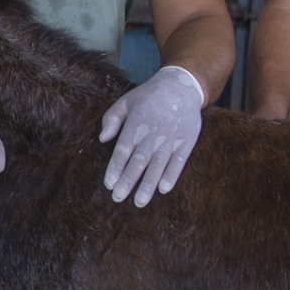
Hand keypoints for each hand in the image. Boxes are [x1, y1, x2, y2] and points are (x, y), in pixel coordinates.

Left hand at [99, 66, 204, 206]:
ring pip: (158, 166)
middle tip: (119, 198)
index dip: (115, 169)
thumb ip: (111, 119)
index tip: (109, 185)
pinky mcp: (186, 141)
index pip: (123, 151)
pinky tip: (163, 189)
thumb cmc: (148, 97)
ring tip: (139, 202)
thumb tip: (102, 139)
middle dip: (128, 182)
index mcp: (136, 125)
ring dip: (148, 185)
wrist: (181, 87)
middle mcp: (153, 134)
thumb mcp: (125, 101)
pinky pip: (179, 161)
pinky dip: (171, 175)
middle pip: (138, 162)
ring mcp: (171, 138)